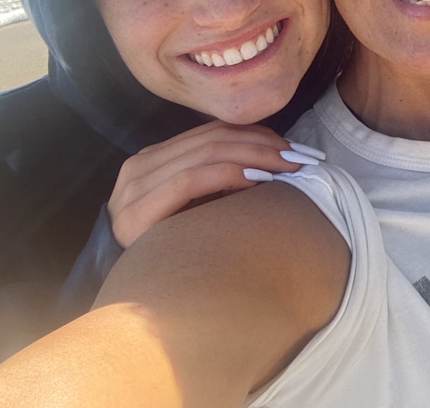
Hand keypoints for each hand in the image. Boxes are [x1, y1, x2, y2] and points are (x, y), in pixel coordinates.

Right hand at [106, 121, 322, 247]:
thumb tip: (277, 159)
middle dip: (262, 144)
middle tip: (299, 156)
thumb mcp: (197, 203)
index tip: (292, 146)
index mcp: (154, 158)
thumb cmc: (172, 248)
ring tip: (287, 166)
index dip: (255, 134)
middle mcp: (140, 165)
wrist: (129, 297)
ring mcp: (134, 187)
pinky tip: (256, 181)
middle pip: (212, 139)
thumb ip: (220, 175)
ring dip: (254, 156)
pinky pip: (190, 180)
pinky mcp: (135, 212)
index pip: (212, 132)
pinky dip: (228, 175)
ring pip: (206, 153)